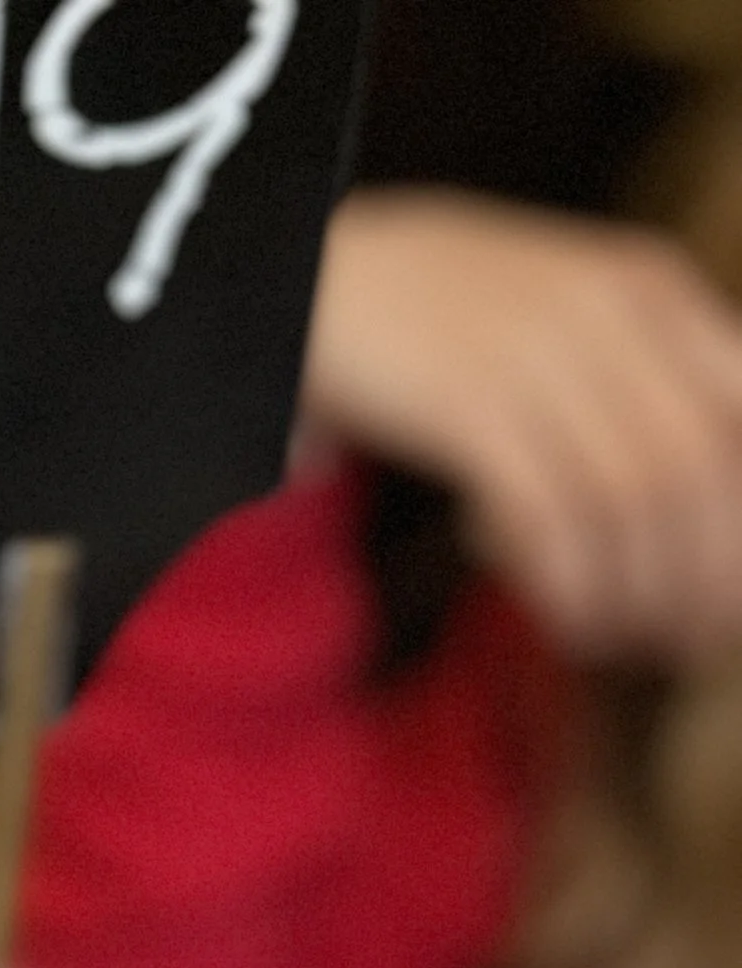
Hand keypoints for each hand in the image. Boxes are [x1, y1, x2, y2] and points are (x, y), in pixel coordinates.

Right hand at [304, 189, 741, 665]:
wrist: (313, 277)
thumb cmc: (439, 323)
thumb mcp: (562, 321)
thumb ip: (633, 377)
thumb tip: (694, 502)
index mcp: (651, 289)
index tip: (730, 595)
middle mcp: (611, 313)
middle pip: (698, 467)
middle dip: (704, 576)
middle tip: (688, 645)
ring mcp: (539, 354)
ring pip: (632, 498)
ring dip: (636, 593)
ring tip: (618, 640)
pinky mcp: (469, 402)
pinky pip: (549, 514)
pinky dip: (569, 583)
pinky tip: (566, 620)